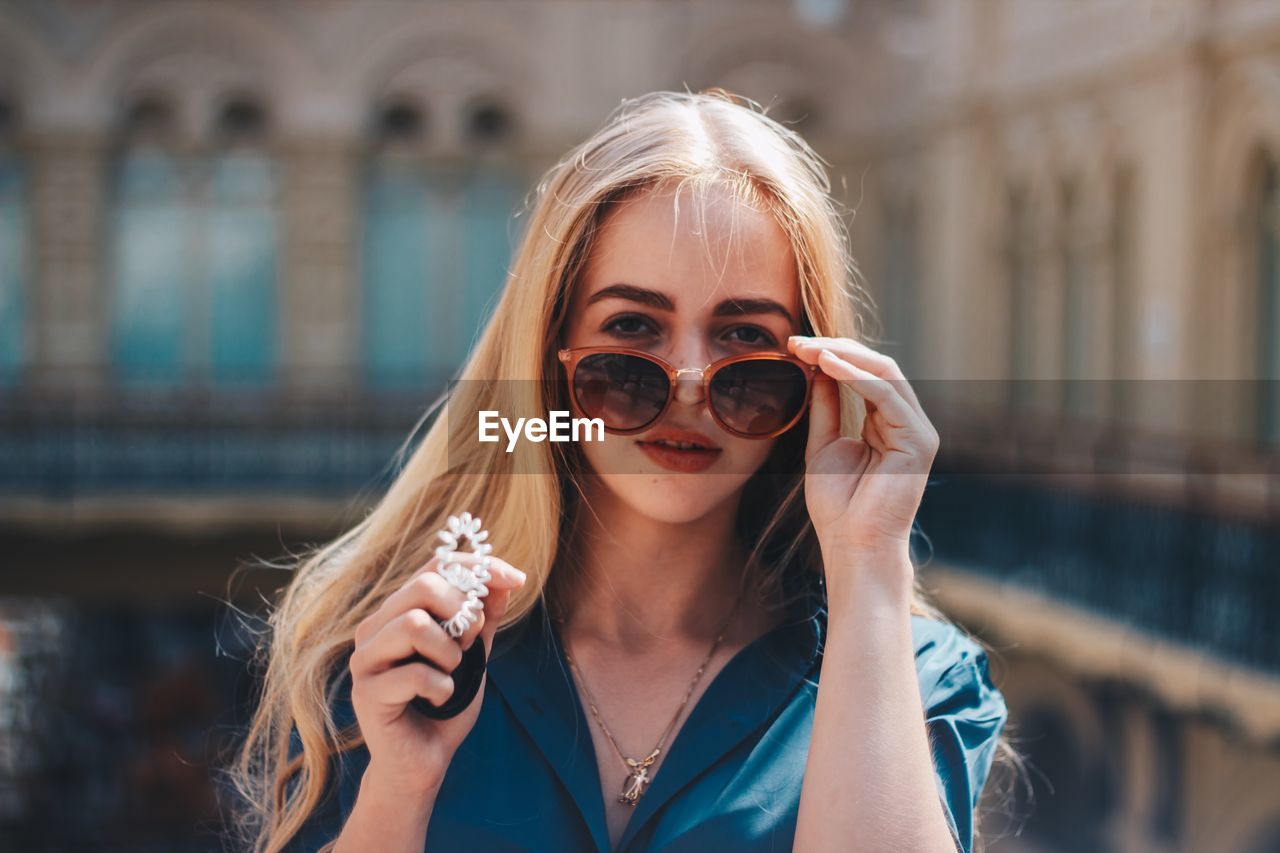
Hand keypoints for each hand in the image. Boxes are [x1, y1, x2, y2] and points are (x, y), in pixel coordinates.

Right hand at [349, 551, 526, 796]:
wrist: (422, 762)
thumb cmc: (445, 704)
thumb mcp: (474, 654)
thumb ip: (484, 617)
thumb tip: (506, 578)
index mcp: (398, 611)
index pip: (435, 566)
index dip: (478, 566)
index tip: (516, 578)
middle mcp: (375, 627)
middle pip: (423, 586)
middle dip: (463, 612)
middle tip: (470, 644)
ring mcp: (365, 659)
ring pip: (414, 624)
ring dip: (450, 653)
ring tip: (450, 673)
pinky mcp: (367, 692)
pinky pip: (415, 673)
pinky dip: (441, 688)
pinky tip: (437, 699)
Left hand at [787, 335, 938, 569]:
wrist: (853, 546)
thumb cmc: (838, 506)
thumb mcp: (823, 445)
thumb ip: (825, 407)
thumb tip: (818, 367)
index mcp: (887, 424)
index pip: (865, 374)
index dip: (831, 355)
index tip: (793, 347)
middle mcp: (907, 423)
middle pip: (877, 366)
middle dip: (835, 348)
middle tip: (797, 342)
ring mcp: (917, 431)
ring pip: (885, 373)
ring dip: (843, 355)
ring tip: (808, 349)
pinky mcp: (918, 441)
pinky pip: (886, 396)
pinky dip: (855, 377)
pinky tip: (827, 366)